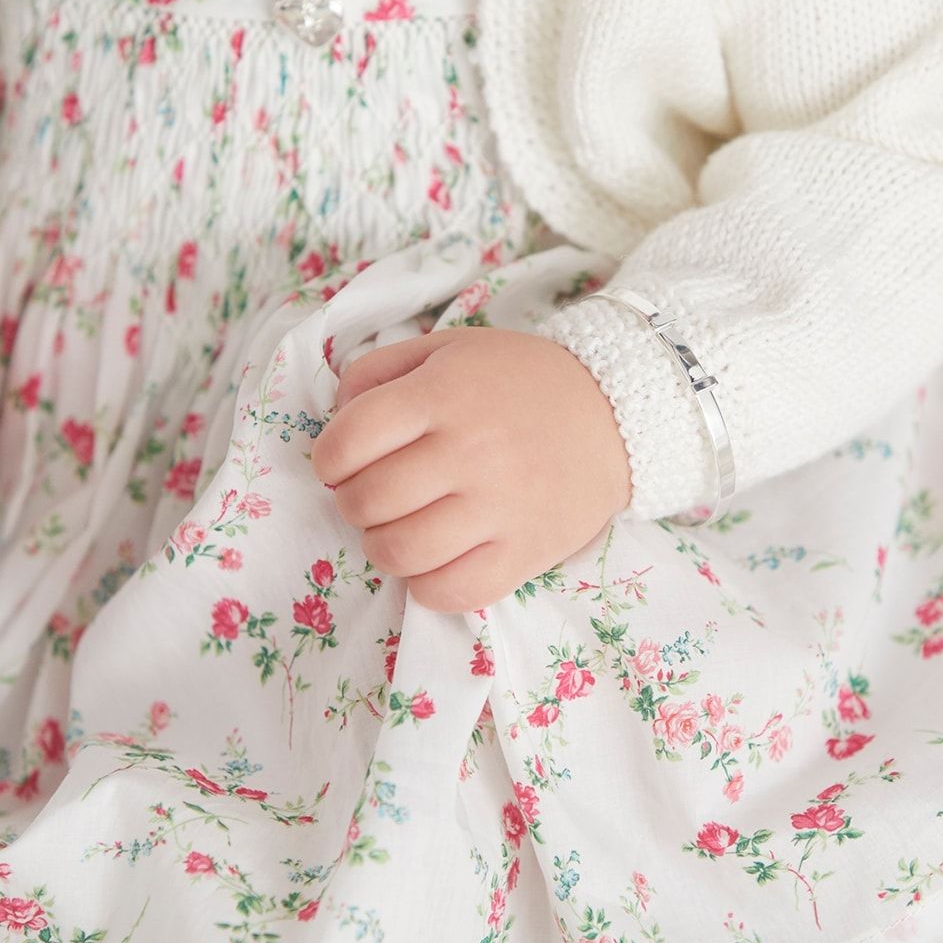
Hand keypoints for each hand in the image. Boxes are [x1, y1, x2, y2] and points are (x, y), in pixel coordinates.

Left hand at [311, 326, 630, 613]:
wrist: (614, 415)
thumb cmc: (518, 381)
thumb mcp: (447, 350)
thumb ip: (380, 370)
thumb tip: (335, 415)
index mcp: (443, 394)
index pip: (350, 439)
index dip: (327, 459)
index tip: (338, 464)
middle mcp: (469, 451)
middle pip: (368, 500)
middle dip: (352, 503)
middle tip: (370, 496)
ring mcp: (498, 507)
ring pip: (400, 551)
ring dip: (381, 546)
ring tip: (398, 529)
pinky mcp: (524, 552)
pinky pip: (451, 591)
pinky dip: (425, 585)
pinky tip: (432, 562)